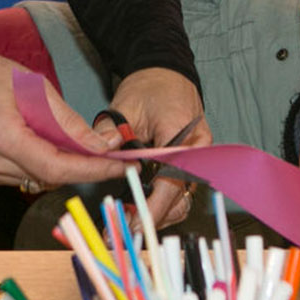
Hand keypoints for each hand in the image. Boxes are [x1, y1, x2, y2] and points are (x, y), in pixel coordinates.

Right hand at [0, 50, 123, 191]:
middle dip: (86, 167)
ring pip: (42, 179)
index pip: (55, 166)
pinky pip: (29, 175)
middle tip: (116, 154)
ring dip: (68, 165)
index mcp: (1, 134)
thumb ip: (68, 121)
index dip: (91, 170)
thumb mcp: (35, 87)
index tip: (120, 165)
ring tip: (85, 145)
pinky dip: (48, 163)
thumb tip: (101, 145)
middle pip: (50, 176)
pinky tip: (55, 146)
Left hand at [100, 67, 209, 228]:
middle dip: (153, 217)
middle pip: (180, 197)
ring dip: (157, 214)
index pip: (172, 181)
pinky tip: (140, 207)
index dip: (153, 207)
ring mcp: (196, 160)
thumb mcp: (125, 105)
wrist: (165, 74)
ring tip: (128, 219)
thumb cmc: (149, 87)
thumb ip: (111, 131)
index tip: (135, 223)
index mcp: (185, 135)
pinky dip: (161, 204)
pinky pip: (179, 191)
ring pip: (182, 200)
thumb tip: (102, 153)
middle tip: (123, 226)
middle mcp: (197, 151)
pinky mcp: (188, 164)